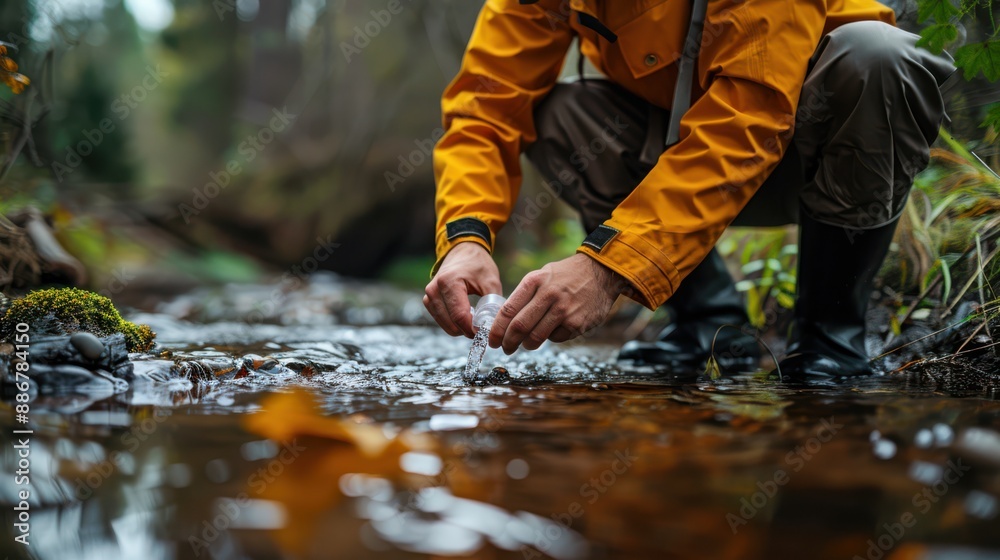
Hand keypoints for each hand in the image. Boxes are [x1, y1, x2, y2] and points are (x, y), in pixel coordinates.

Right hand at [424, 242, 501, 337]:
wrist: (463, 251)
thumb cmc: (478, 264)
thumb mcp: (491, 282)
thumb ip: (493, 304)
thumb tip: (494, 327)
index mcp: (449, 282)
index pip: (459, 316)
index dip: (473, 329)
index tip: (485, 332)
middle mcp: (434, 289)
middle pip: (451, 323)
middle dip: (468, 330)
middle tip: (482, 327)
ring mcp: (429, 295)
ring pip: (445, 324)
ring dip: (460, 327)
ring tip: (475, 319)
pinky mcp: (428, 300)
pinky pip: (440, 319)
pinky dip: (453, 323)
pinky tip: (465, 316)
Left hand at [489, 254, 624, 353]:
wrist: (601, 273)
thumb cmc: (566, 275)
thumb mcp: (542, 275)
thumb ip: (525, 294)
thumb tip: (504, 319)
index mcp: (534, 281)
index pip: (508, 310)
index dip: (497, 330)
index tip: (492, 340)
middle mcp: (548, 295)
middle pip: (519, 327)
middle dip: (508, 342)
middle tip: (505, 348)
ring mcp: (563, 310)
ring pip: (536, 337)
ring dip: (527, 344)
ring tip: (526, 344)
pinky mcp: (576, 323)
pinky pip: (555, 339)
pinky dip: (550, 338)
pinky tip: (553, 330)